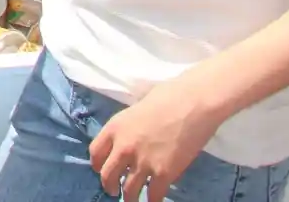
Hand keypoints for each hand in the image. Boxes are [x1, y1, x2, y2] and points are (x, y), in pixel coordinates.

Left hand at [91, 73, 224, 201]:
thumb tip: (132, 134)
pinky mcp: (164, 173)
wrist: (193, 103)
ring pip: (129, 190)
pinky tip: (154, 201)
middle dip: (110, 186)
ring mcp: (143, 162)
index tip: (102, 169)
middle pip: (107, 175)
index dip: (98, 164)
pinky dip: (153, 201)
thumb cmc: (168, 97)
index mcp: (115, 128)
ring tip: (132, 200)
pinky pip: (153, 195)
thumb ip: (129, 126)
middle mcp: (123, 147)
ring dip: (130, 198)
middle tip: (114, 190)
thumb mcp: (137, 108)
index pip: (95, 152)